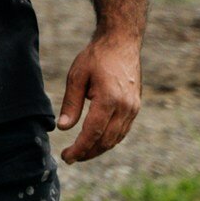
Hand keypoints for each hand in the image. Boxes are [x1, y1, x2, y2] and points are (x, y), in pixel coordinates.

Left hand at [55, 31, 141, 163]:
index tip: (66, 157)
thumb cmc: (97, 56)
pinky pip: (122, 130)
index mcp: (110, 99)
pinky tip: (96, 141)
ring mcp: (133, 108)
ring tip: (81, 152)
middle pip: (106, 141)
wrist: (122, 42)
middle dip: (87, 153)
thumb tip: (63, 128)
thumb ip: (71, 103)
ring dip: (98, 149)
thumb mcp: (77, 76)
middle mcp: (126, 107)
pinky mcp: (136, 107)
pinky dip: (109, 139)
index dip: (79, 148)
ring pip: (116, 138)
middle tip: (70, 158)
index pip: (92, 133)